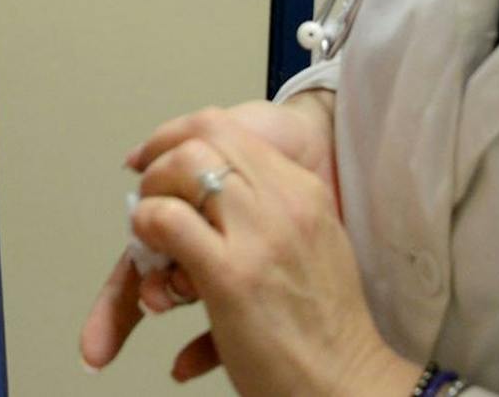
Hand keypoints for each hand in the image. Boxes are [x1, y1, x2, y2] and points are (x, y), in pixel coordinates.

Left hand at [88, 110, 418, 394]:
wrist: (350, 385)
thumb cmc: (328, 330)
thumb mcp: (314, 246)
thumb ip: (274, 216)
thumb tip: (218, 204)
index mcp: (304, 192)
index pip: (226, 127)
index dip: (178, 135)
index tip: (156, 154)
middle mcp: (285, 203)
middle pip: (204, 137)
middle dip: (161, 159)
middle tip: (151, 193)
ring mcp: (259, 236)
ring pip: (185, 168)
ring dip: (153, 193)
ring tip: (149, 227)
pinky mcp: (232, 276)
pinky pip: (168, 221)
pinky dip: (147, 227)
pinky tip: (152, 252)